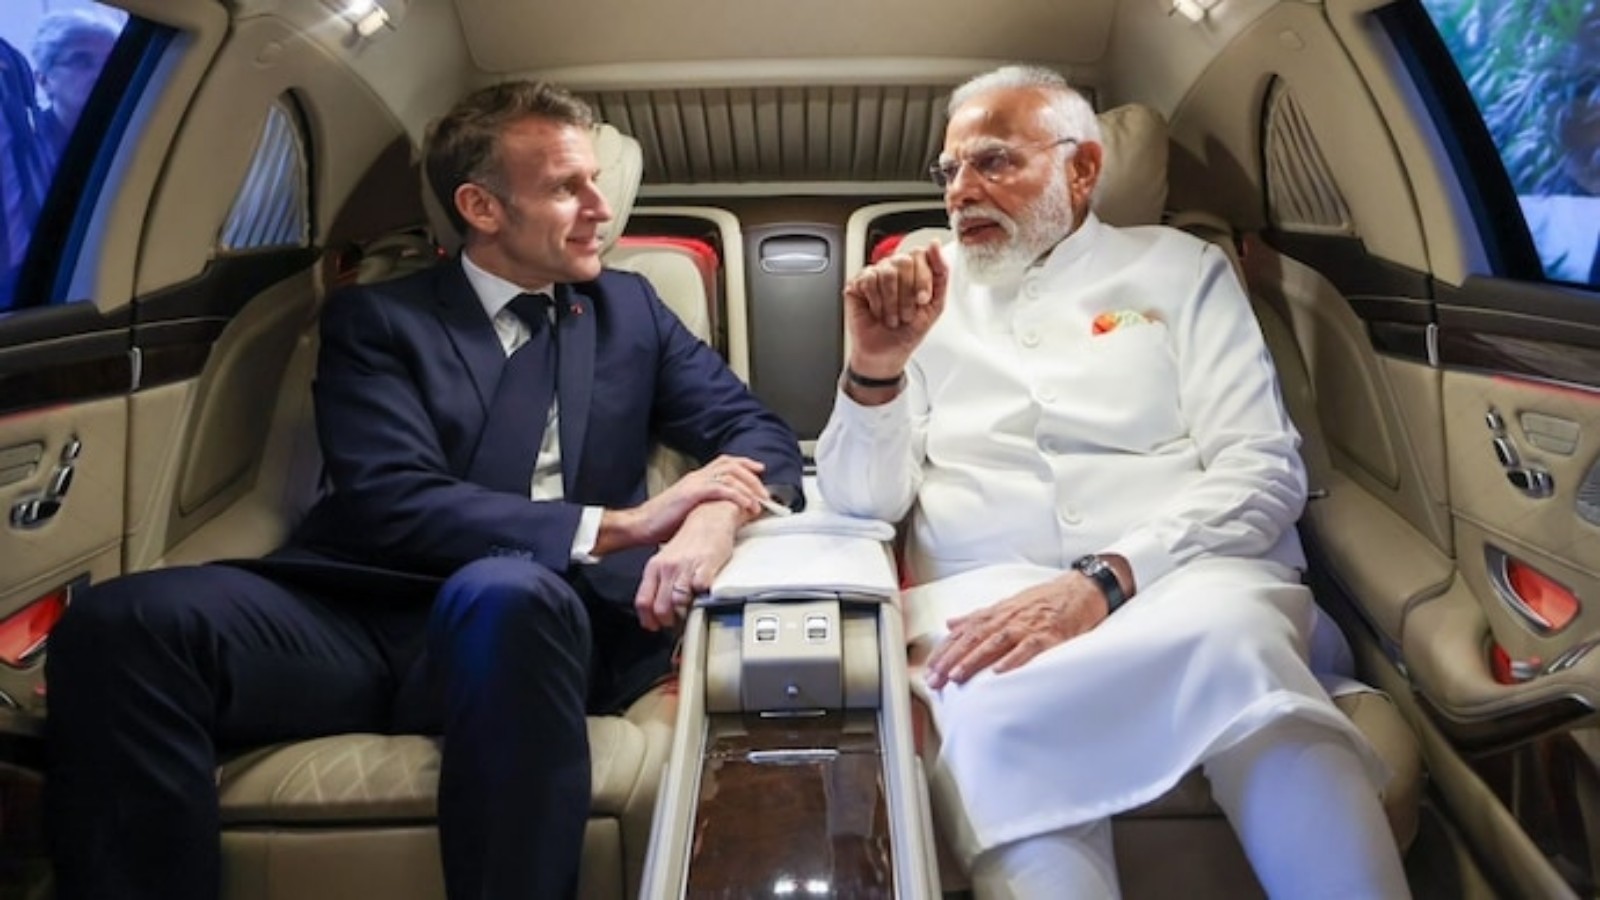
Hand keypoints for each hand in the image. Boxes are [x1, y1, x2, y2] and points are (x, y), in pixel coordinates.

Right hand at [627, 455, 767, 545]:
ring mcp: (694, 483)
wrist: (641, 525)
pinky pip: (721, 489)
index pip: (726, 462)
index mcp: (697, 478)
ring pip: (730, 475)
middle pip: (732, 466)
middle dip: (753, 479)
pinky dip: (737, 496)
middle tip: (765, 494)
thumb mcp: (690, 510)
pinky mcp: (692, 494)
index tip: (760, 470)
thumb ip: (707, 506)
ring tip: (759, 503)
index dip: (745, 464)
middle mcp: (697, 476)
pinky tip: (747, 505)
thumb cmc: (663, 523)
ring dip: (749, 488)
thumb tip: (726, 514)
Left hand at [634, 500, 741, 630]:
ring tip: (691, 612)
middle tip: (677, 622)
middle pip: (661, 608)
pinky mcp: (706, 567)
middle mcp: (667, 568)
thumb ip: (660, 581)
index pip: (643, 602)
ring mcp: (686, 568)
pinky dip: (703, 598)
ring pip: (679, 603)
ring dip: (686, 613)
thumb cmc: (691, 540)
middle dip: (669, 621)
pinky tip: (705, 597)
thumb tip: (656, 605)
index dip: (649, 619)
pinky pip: (701, 591)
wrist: (710, 517)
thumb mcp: (667, 560)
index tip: (655, 626)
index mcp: (654, 567)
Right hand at [843, 243, 948, 378]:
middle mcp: (895, 268)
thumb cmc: (908, 331)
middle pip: (904, 261)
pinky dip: (876, 302)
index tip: (923, 300)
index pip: (921, 254)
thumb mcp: (935, 305)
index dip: (923, 278)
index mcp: (915, 270)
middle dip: (907, 294)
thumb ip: (941, 273)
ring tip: (892, 316)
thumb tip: (934, 244)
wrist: (886, 353)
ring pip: (887, 272)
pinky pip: (869, 280)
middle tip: (906, 313)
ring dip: (892, 302)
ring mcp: (875, 273)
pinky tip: (877, 312)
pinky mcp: (858, 282)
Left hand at [924, 572, 1107, 687]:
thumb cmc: (1044, 600)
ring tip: (956, 676)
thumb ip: (978, 617)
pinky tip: (999, 671)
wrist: (1081, 589)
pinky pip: (1028, 647)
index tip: (929, 669)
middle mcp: (1008, 618)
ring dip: (973, 660)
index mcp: (997, 613)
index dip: (945, 651)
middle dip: (951, 659)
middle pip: (974, 639)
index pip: (963, 633)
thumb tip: (950, 624)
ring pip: (995, 643)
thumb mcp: (1007, 605)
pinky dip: (1013, 659)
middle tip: (935, 679)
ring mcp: (1028, 626)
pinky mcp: (1049, 634)